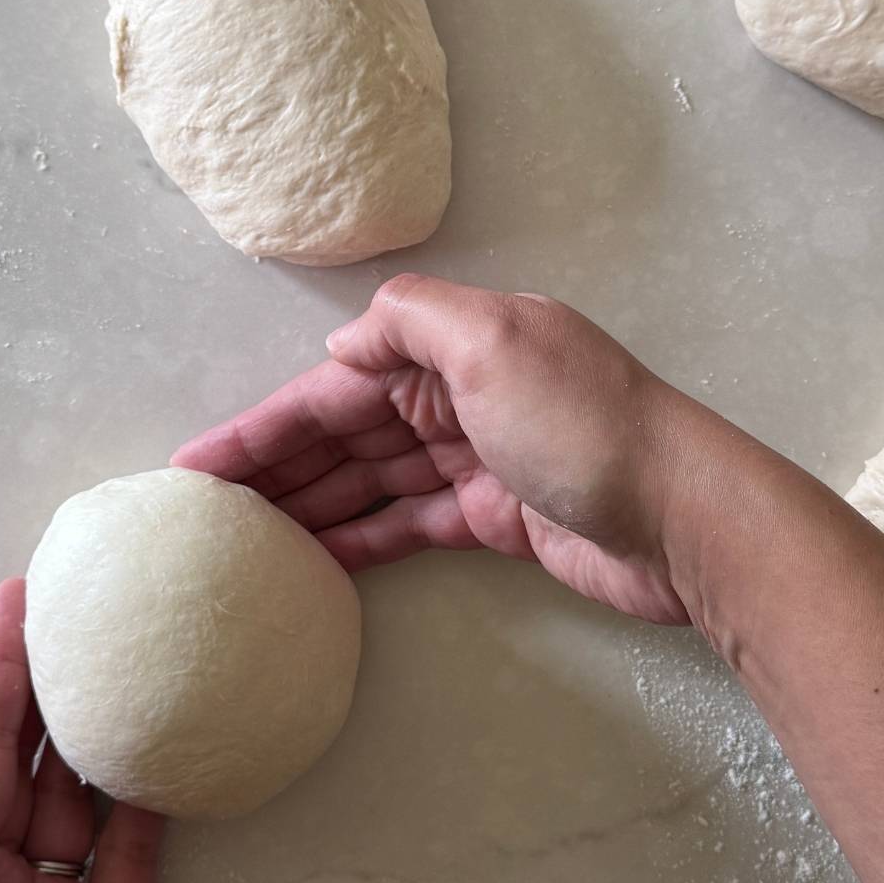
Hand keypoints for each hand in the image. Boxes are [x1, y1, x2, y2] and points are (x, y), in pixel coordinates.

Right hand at [173, 274, 710, 625]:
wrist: (683, 516)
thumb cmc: (584, 424)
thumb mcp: (494, 340)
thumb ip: (410, 320)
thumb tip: (341, 348)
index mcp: (455, 344)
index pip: (337, 385)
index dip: (265, 424)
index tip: (199, 467)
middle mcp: (461, 394)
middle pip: (347, 434)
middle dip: (278, 469)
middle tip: (205, 518)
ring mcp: (478, 459)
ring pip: (373, 481)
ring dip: (311, 506)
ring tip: (242, 546)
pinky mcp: (497, 518)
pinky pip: (410, 523)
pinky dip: (363, 538)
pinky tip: (314, 562)